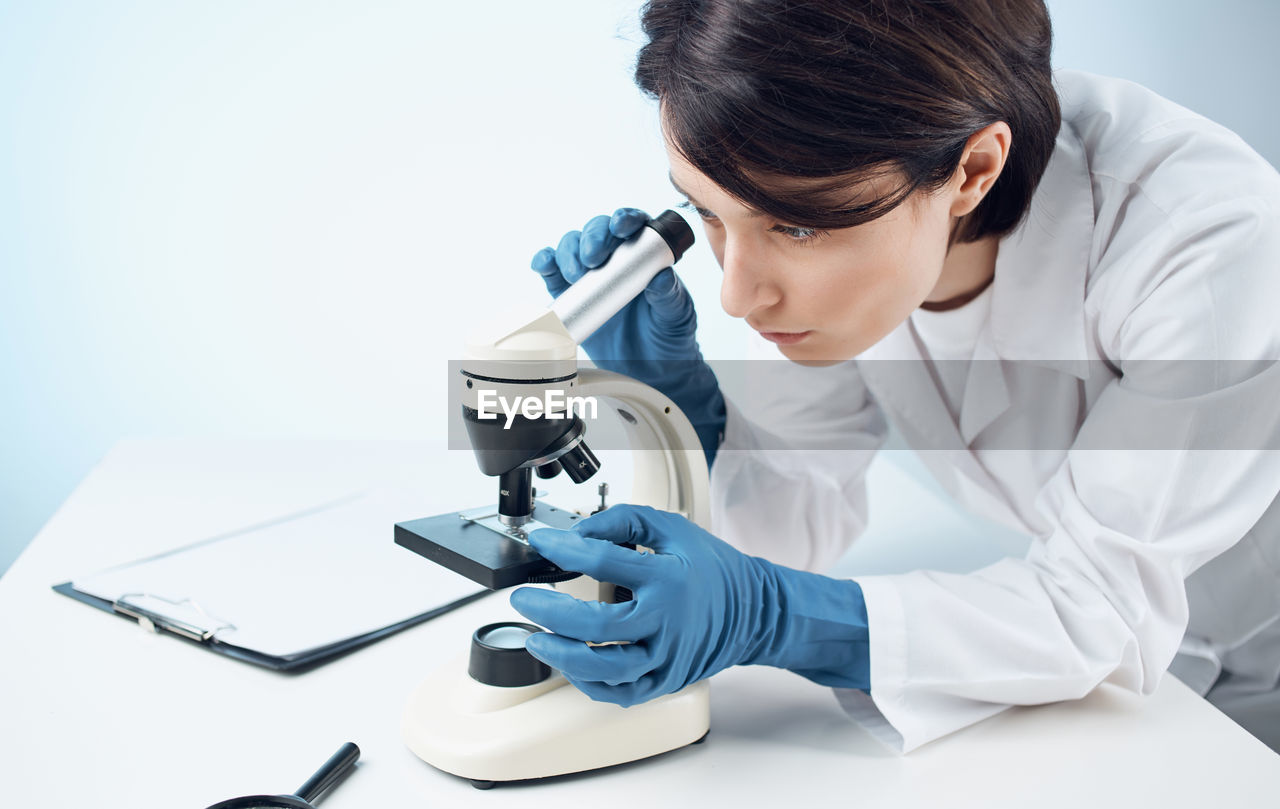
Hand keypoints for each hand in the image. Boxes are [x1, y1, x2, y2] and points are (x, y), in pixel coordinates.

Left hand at [509, 504, 870, 706]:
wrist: (753, 610)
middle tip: (523, 599)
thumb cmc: (710, 569)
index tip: (542, 542)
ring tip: (535, 640)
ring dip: (562, 656)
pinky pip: (619, 693)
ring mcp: (665, 657)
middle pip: (597, 625)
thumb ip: (624, 522)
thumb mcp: (672, 529)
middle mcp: (666, 621)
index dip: (565, 549)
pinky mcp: (664, 681)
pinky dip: (587, 683)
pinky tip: (568, 664)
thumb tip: (580, 532)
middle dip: (549, 612)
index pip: (604, 561)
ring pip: (605, 669)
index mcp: (668, 578)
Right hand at [532, 209, 725, 465]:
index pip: (635, 226)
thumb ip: (669, 297)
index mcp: (645, 257)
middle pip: (598, 231)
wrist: (652, 372)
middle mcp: (616, 260)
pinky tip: (544, 265)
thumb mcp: (677, 316)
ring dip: (569, 251)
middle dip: (592, 237)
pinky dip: (545, 263)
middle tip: (593, 259)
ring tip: (576, 273)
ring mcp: (591, 277)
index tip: (621, 226)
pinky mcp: (572, 296)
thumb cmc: (670, 338)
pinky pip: (553, 273)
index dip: (625, 219)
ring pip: (572, 247)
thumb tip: (661, 277)